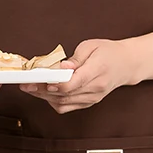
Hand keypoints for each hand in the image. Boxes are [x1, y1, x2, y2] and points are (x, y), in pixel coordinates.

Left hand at [20, 39, 136, 114]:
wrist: (127, 64)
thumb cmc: (108, 52)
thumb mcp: (91, 46)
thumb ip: (75, 58)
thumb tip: (62, 67)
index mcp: (97, 71)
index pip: (71, 84)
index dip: (53, 84)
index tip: (38, 80)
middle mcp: (95, 89)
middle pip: (64, 95)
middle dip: (41, 91)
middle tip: (25, 85)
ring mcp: (93, 98)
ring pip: (63, 103)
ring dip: (44, 97)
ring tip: (31, 88)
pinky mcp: (89, 102)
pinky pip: (67, 106)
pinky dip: (53, 101)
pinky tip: (44, 93)